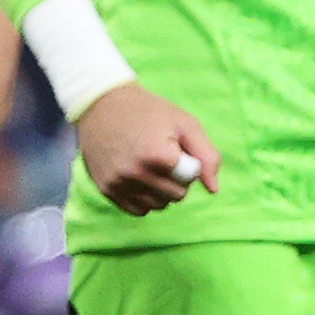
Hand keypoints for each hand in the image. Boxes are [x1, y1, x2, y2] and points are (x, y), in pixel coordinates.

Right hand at [75, 83, 219, 214]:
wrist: (101, 105)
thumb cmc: (149, 112)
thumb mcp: (185, 123)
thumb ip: (206, 156)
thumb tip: (213, 190)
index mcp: (157, 155)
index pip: (189, 178)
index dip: (187, 163)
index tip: (175, 147)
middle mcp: (135, 173)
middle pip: (176, 195)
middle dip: (177, 179)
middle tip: (164, 156)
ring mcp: (118, 183)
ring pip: (158, 205)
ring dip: (161, 191)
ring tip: (151, 165)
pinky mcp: (106, 190)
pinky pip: (139, 210)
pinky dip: (144, 198)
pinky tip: (139, 177)